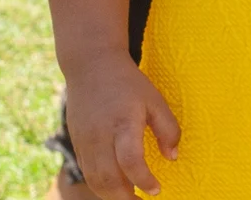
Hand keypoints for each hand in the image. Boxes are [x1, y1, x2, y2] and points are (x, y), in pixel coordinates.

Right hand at [63, 52, 181, 198]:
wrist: (91, 64)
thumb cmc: (127, 82)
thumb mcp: (154, 99)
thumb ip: (167, 128)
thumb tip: (173, 157)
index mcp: (123, 122)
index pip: (130, 161)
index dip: (144, 180)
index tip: (156, 189)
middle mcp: (100, 135)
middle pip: (108, 179)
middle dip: (126, 198)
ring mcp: (85, 141)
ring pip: (95, 181)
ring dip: (112, 195)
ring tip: (130, 196)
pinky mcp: (77, 142)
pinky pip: (87, 172)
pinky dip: (100, 184)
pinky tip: (115, 184)